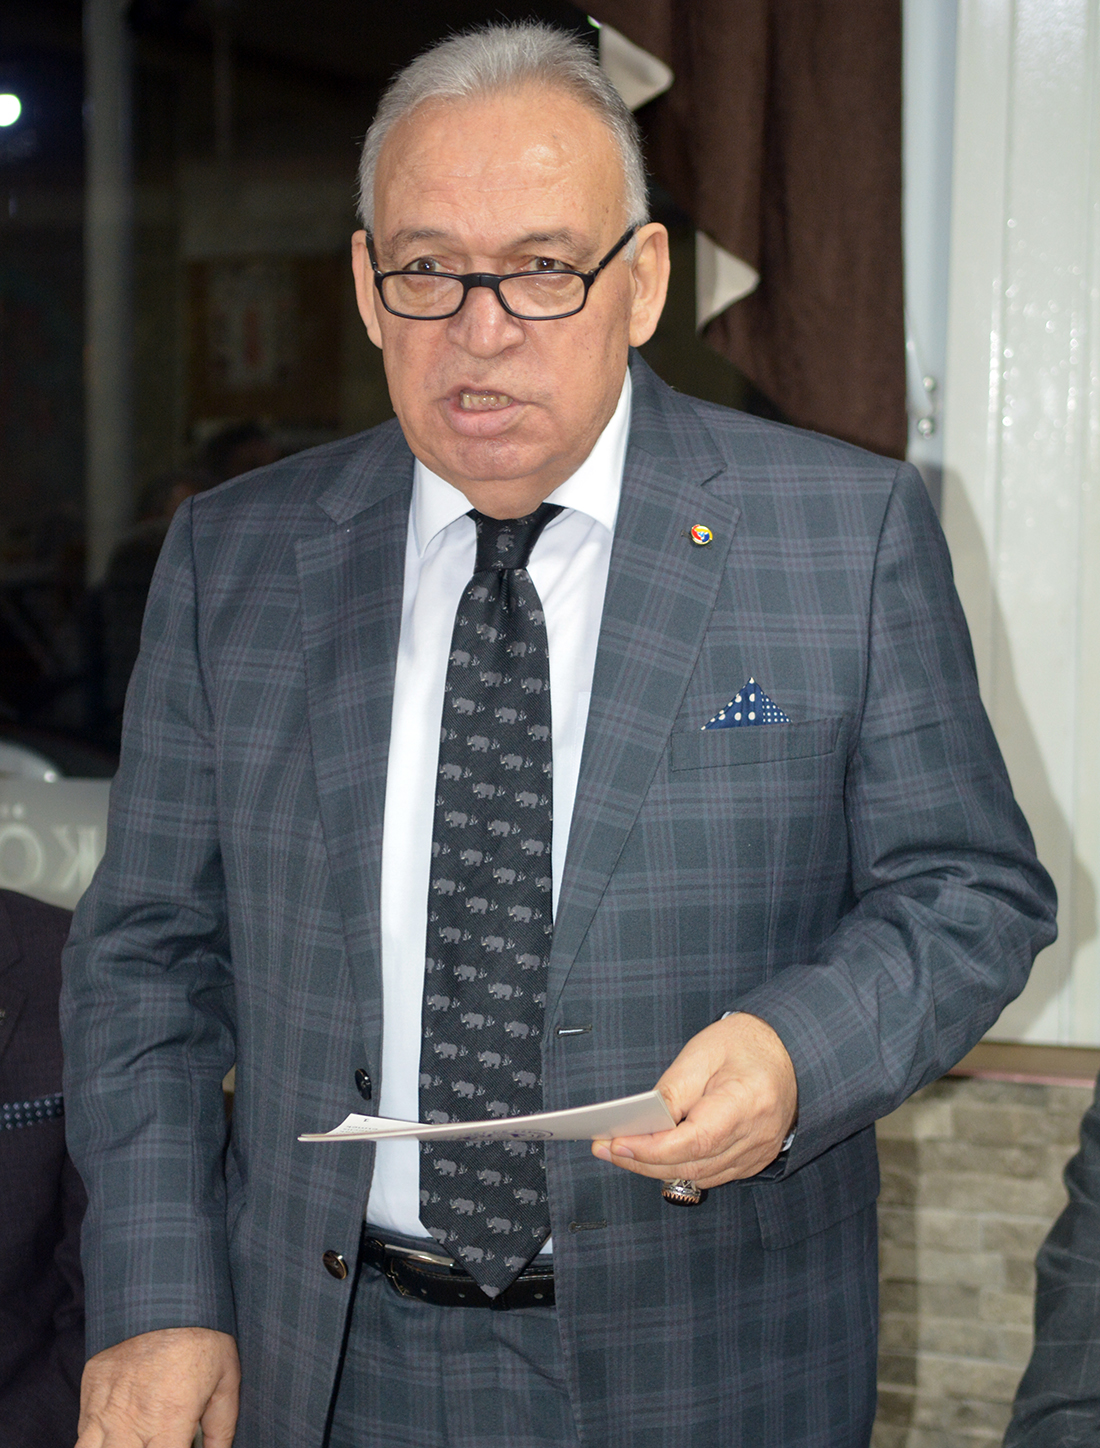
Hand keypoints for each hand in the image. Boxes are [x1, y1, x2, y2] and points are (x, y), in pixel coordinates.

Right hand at [76, 1327, 239, 1447]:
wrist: (168, 1291)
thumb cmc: (203, 1335)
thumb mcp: (226, 1380)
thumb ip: (221, 1428)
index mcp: (167, 1423)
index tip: (179, 1447)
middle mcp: (130, 1423)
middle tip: (156, 1440)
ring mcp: (104, 1408)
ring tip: (134, 1441)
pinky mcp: (91, 1389)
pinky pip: (82, 1433)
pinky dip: (96, 1442)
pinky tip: (116, 1436)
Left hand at [591, 1013, 797, 1188]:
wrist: (789, 1051)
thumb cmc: (745, 1044)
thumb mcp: (702, 1052)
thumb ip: (672, 1091)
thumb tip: (641, 1124)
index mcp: (747, 1102)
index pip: (695, 1140)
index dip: (652, 1149)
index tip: (617, 1144)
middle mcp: (757, 1136)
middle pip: (692, 1165)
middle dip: (644, 1162)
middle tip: (606, 1149)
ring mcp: (758, 1153)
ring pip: (698, 1177)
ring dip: (657, 1169)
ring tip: (621, 1152)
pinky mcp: (753, 1160)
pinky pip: (710, 1174)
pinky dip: (680, 1168)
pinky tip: (654, 1156)